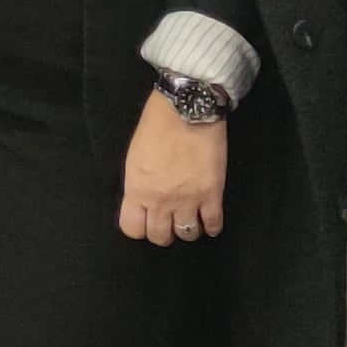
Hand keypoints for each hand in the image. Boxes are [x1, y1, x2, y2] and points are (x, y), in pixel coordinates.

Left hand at [120, 106, 227, 245]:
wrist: (187, 109)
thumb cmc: (156, 125)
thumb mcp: (135, 157)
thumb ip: (138, 183)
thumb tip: (142, 199)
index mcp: (137, 190)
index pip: (132, 228)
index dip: (139, 228)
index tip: (146, 222)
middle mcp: (160, 201)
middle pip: (160, 236)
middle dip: (164, 233)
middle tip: (169, 223)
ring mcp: (188, 200)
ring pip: (187, 234)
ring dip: (188, 229)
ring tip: (190, 221)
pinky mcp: (212, 194)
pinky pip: (213, 223)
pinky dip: (212, 227)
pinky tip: (210, 222)